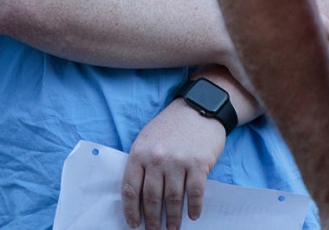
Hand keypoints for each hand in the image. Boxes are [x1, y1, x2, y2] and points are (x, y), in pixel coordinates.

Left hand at [121, 99, 226, 229]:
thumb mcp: (146, 139)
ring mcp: (177, 162)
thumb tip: (138, 193)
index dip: (131, 210)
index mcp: (139, 153)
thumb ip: (141, 162)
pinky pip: (195, 193)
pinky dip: (194, 207)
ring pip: (172, 198)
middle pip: (151, 197)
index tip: (133, 224)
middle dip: (152, 219)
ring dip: (172, 218)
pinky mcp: (198, 164)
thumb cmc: (169, 126)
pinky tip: (193, 216)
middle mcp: (156, 159)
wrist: (198, 109)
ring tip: (172, 229)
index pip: (130, 188)